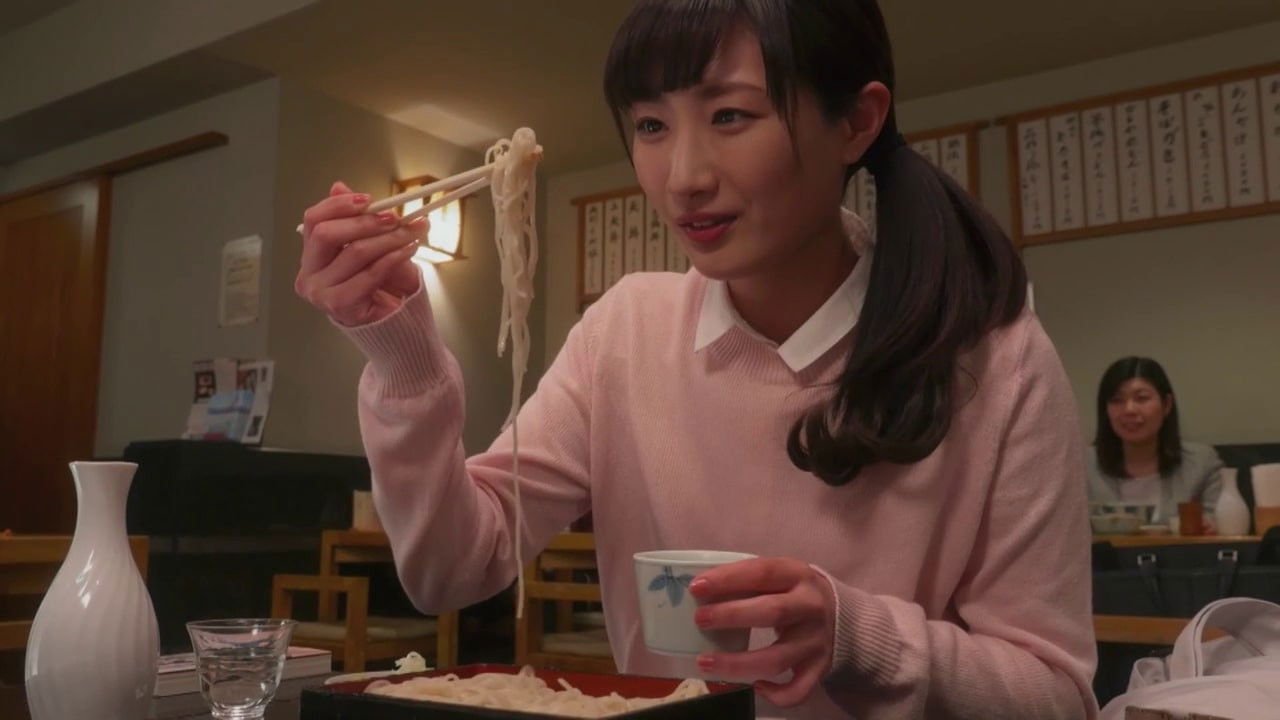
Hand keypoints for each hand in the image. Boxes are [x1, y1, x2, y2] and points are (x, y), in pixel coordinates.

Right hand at [295, 181, 425, 326]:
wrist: (391, 322)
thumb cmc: (379, 282)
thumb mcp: (370, 243)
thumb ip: (354, 218)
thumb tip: (339, 186)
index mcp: (311, 254)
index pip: (313, 220)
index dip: (339, 205)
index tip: (369, 199)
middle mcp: (308, 273)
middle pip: (326, 234)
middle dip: (364, 222)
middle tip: (394, 217)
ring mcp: (319, 292)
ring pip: (354, 252)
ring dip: (388, 238)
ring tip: (411, 232)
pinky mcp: (340, 306)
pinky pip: (369, 274)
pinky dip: (393, 258)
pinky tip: (409, 249)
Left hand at [690, 557, 835, 706]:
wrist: (846, 617)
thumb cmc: (796, 593)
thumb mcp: (781, 577)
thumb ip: (751, 581)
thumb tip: (700, 590)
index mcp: (798, 575)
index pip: (762, 573)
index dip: (728, 579)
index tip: (697, 587)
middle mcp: (810, 607)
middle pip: (771, 612)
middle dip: (731, 616)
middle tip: (700, 619)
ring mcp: (816, 641)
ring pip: (776, 658)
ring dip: (738, 663)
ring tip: (704, 662)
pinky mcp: (820, 668)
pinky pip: (798, 689)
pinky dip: (776, 694)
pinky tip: (755, 687)